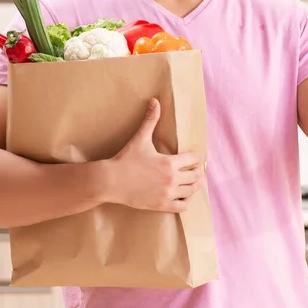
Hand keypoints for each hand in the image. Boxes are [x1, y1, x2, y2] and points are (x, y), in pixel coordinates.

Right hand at [103, 98, 204, 212]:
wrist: (111, 181)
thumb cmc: (126, 159)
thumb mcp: (140, 138)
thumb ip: (150, 120)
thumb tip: (155, 101)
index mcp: (170, 163)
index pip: (194, 159)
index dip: (195, 157)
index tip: (192, 157)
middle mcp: (172, 179)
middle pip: (196, 175)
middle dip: (196, 171)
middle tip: (193, 168)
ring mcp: (167, 194)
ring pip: (192, 190)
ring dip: (194, 185)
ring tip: (191, 180)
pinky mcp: (161, 205)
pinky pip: (183, 206)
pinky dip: (186, 200)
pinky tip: (183, 194)